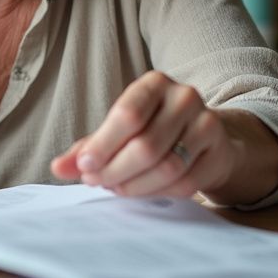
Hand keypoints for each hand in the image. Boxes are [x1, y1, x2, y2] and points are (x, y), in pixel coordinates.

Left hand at [50, 71, 277, 203]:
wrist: (206, 139)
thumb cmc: (153, 131)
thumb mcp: (118, 132)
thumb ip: (87, 148)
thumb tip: (58, 167)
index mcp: (154, 84)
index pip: (127, 114)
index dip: (103, 145)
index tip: (84, 167)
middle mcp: (184, 97)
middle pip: (145, 145)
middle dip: (115, 170)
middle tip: (97, 182)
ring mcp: (206, 123)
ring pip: (167, 167)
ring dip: (135, 186)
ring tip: (117, 188)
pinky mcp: (219, 152)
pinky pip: (185, 182)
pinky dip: (158, 193)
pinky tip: (144, 192)